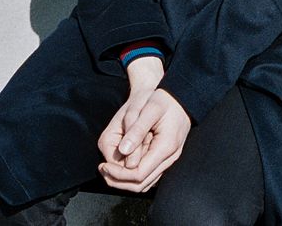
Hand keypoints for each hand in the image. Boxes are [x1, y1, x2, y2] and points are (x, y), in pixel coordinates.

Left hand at [98, 57, 162, 175]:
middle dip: (118, 180)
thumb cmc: (163, 99)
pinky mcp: (165, 158)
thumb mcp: (149, 108)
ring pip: (145, 184)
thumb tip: (124, 151)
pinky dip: (133, 175)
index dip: (118, 174)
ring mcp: (169, 160)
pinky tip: (122, 164)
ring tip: (109, 168)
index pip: (139, 174)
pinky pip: (148, 176)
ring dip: (124, 180)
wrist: (179, 97)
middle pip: (141, 184)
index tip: (103, 165)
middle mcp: (170, 157)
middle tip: (102, 168)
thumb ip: (137, 130)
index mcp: (166, 146)